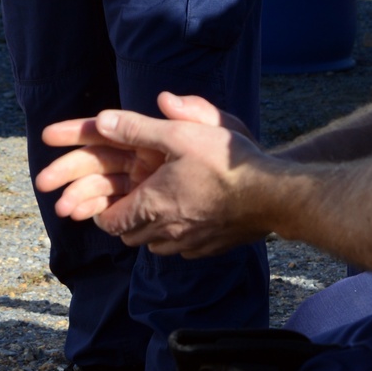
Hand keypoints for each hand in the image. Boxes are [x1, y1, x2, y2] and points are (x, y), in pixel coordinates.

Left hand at [36, 92, 266, 256]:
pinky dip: (178, 236)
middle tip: (131, 201)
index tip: (106, 201)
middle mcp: (165, 230)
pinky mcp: (210, 248)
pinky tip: (190, 217)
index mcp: (151, 204)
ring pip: (156, 245)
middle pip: (130, 236)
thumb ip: (138, 128)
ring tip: (159, 209)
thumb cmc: (224, 161)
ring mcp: (189, 243)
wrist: (270, 194)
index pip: (111, 222)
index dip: (103, 212)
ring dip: (151, 231)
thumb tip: (101, 121)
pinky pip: (183, 249)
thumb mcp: (179, 133)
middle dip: (126, 221)